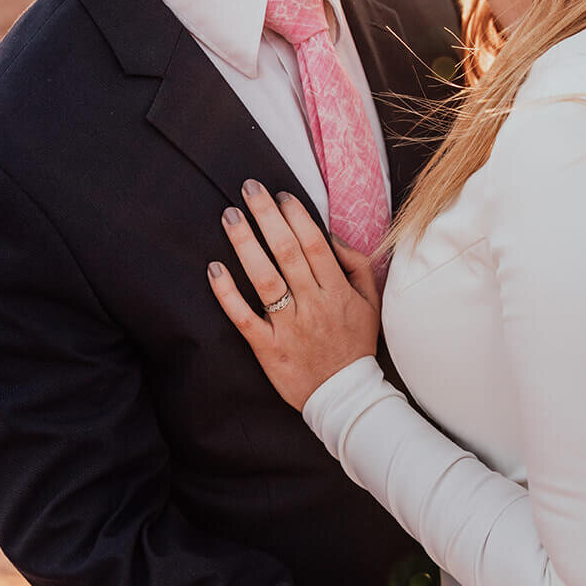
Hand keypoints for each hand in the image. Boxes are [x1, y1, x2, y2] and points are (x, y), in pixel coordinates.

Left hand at [209, 180, 380, 409]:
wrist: (344, 397)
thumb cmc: (355, 344)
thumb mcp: (370, 303)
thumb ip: (356, 265)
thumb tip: (330, 234)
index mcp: (337, 292)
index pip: (315, 245)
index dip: (296, 216)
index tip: (281, 195)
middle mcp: (313, 305)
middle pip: (287, 252)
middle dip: (267, 216)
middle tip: (248, 189)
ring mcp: (289, 327)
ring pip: (264, 279)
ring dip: (245, 244)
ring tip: (231, 216)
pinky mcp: (268, 348)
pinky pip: (244, 318)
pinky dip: (227, 293)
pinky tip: (214, 268)